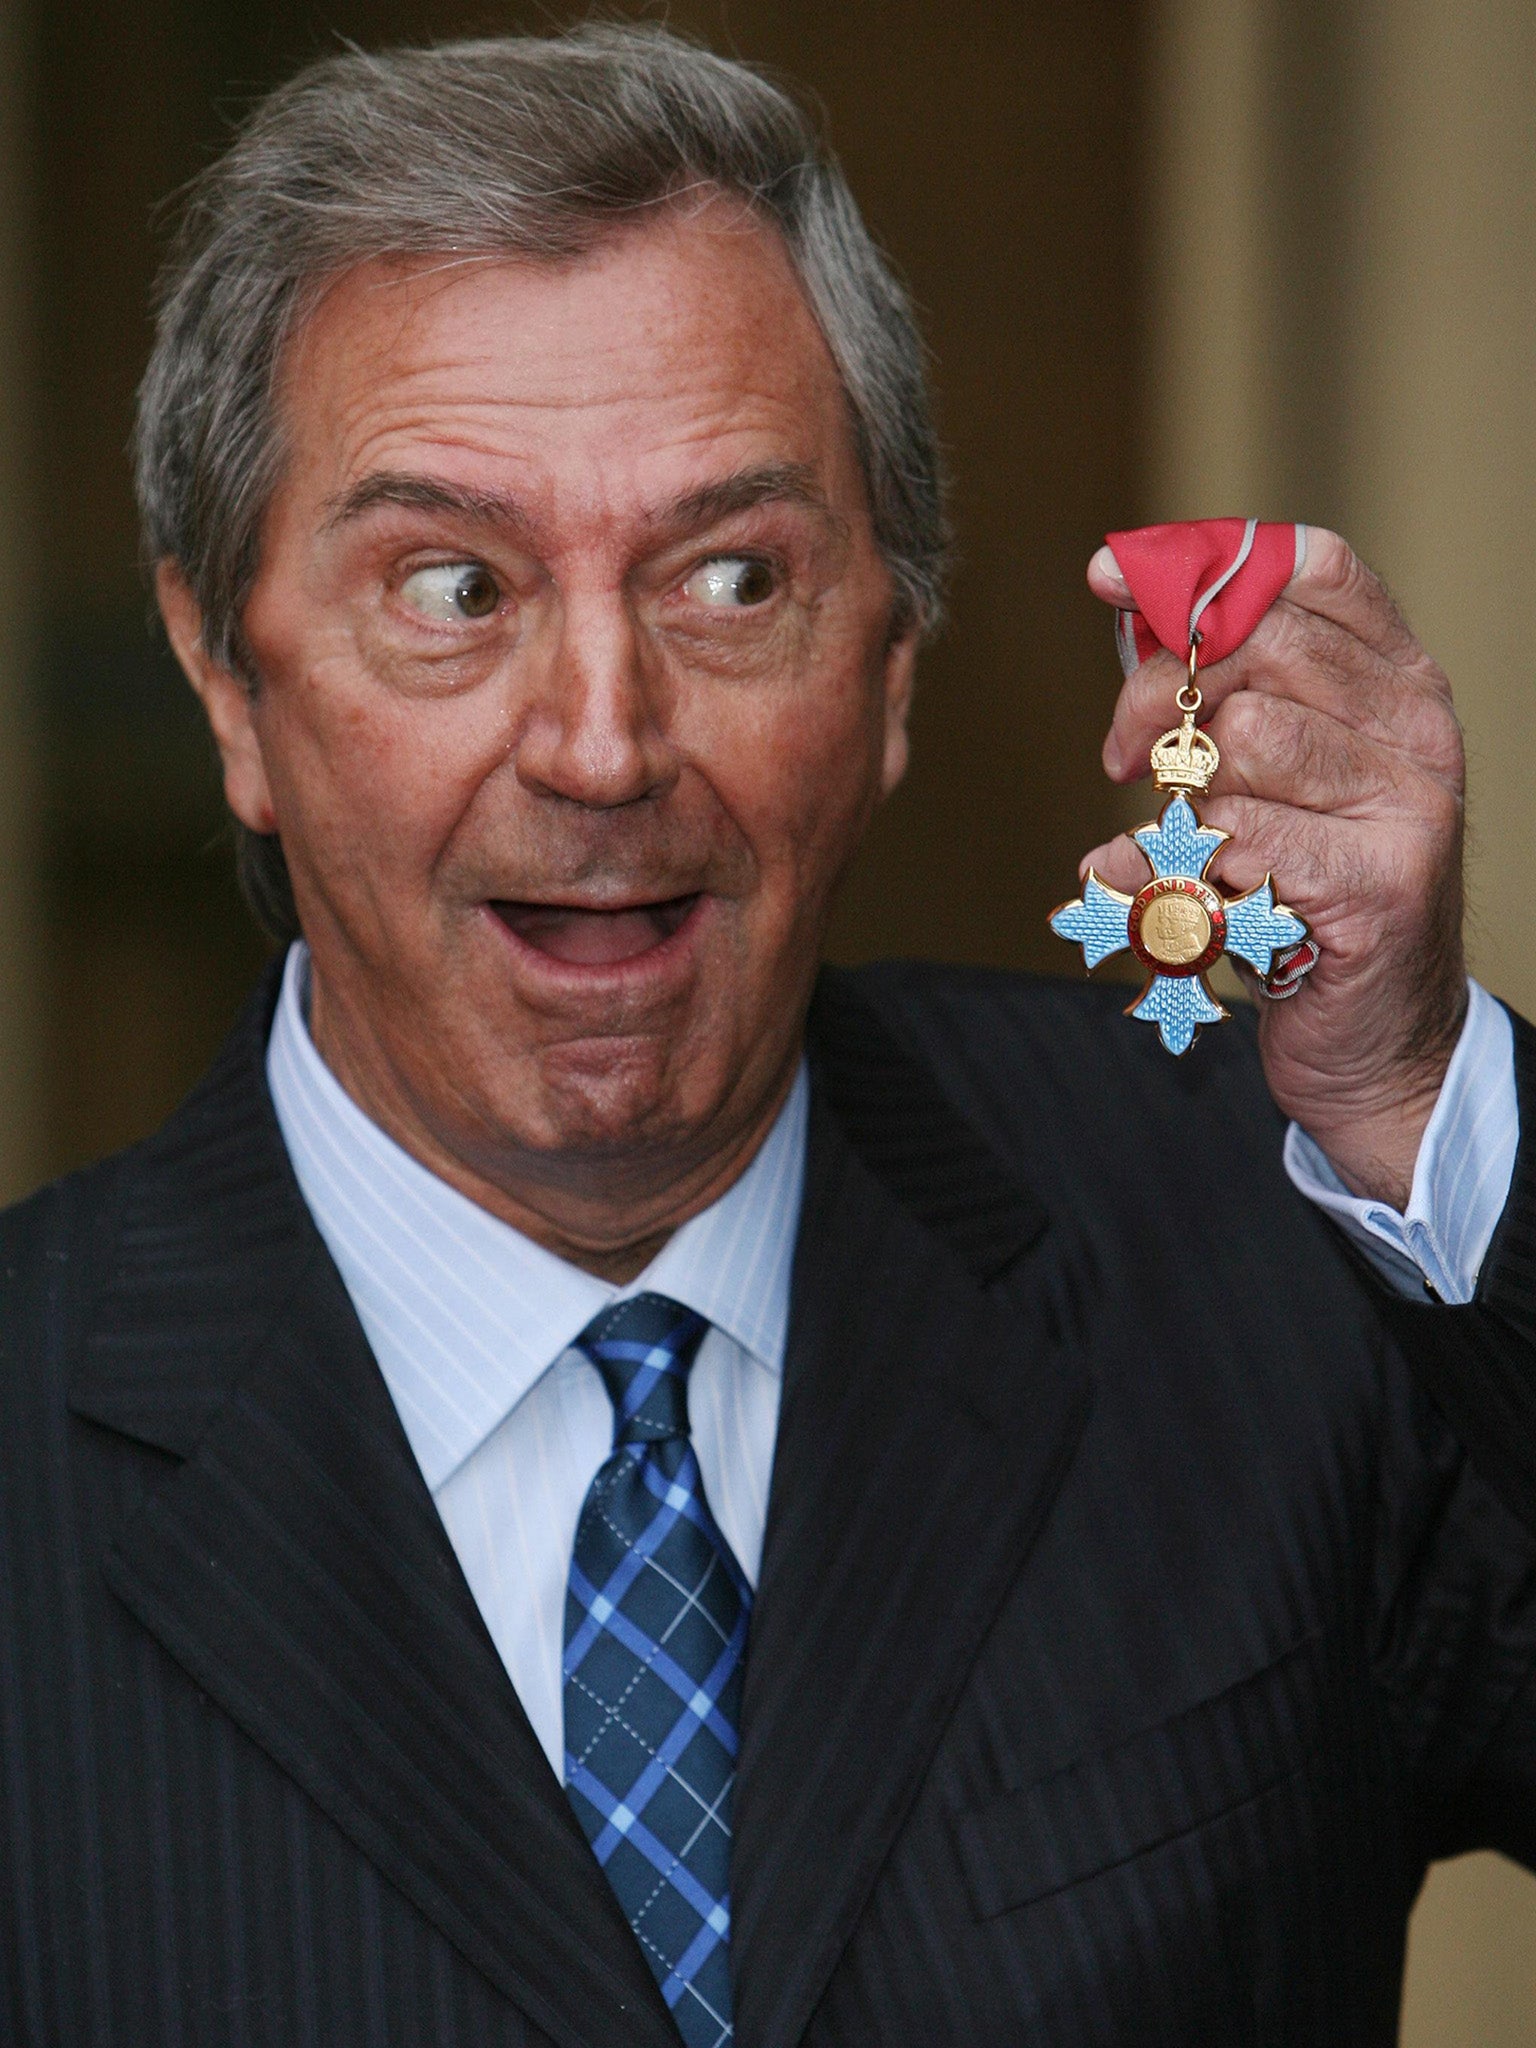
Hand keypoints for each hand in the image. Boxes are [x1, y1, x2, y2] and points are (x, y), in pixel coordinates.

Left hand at [1082, 527, 1465, 1209]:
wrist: (1374, 1037)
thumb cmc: (1298, 896)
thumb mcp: (1263, 777)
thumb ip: (1215, 692)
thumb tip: (1126, 600)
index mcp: (1395, 681)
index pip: (1310, 568)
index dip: (1199, 561)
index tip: (1109, 577)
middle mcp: (1416, 730)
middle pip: (1258, 646)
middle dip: (1157, 693)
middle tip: (1122, 756)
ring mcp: (1409, 807)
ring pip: (1244, 741)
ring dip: (1183, 798)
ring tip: (1187, 848)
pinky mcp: (1380, 885)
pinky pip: (1241, 841)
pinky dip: (1184, 871)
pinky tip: (1181, 897)